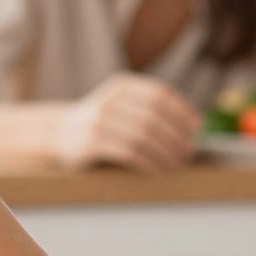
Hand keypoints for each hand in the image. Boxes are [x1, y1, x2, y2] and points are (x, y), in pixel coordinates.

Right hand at [55, 74, 199, 171]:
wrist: (59, 135)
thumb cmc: (100, 125)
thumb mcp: (121, 108)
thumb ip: (149, 112)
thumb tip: (191, 129)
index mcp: (121, 85)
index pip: (158, 94)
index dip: (181, 110)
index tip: (197, 127)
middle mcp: (109, 99)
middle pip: (153, 116)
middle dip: (176, 135)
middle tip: (190, 151)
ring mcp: (98, 120)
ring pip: (143, 135)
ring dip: (165, 152)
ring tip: (177, 163)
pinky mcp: (91, 142)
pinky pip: (128, 151)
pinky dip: (149, 161)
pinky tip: (158, 169)